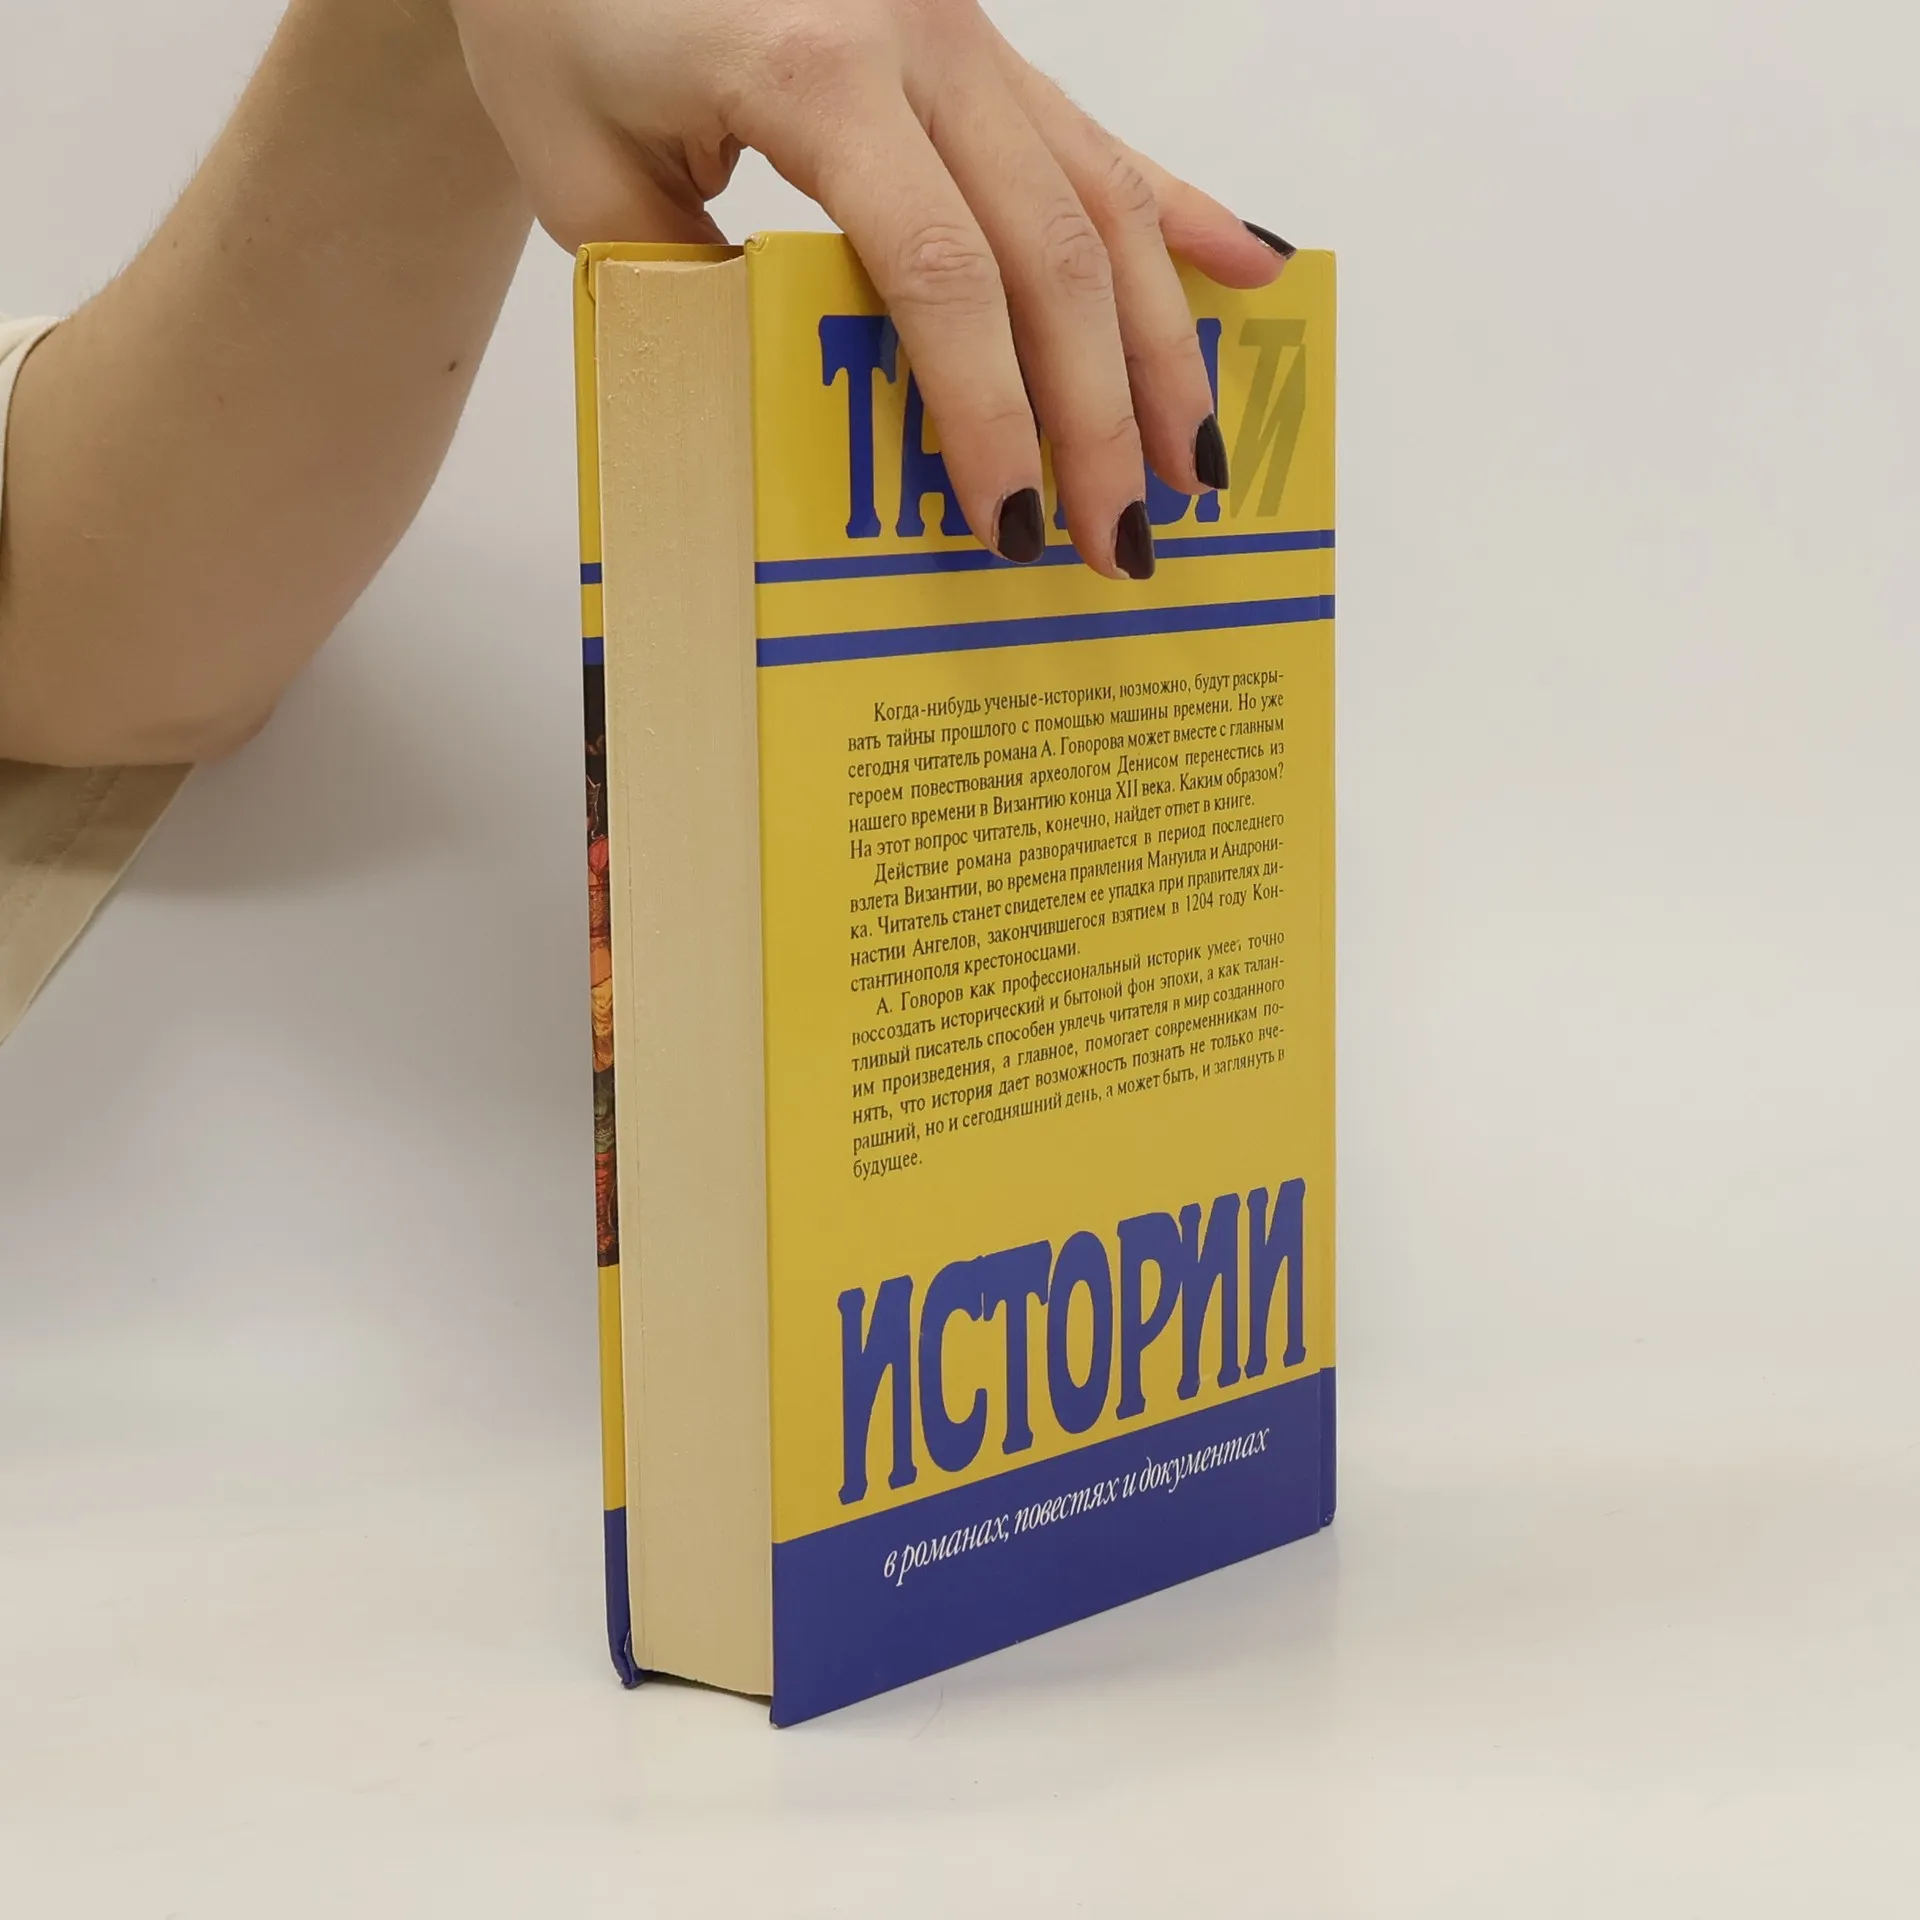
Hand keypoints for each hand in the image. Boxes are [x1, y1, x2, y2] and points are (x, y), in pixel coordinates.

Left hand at [442, 0, 1289, 578]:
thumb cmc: (564, 6)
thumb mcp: (585, 169)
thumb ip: (692, 293)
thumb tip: (805, 406)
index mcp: (813, 69)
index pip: (937, 273)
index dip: (989, 411)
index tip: (1009, 522)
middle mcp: (920, 37)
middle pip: (1052, 253)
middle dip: (1099, 415)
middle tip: (1122, 538)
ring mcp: (966, 31)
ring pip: (1102, 200)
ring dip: (1162, 344)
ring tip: (1197, 463)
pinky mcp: (981, 38)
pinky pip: (1095, 136)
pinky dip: (1178, 211)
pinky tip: (1252, 268)